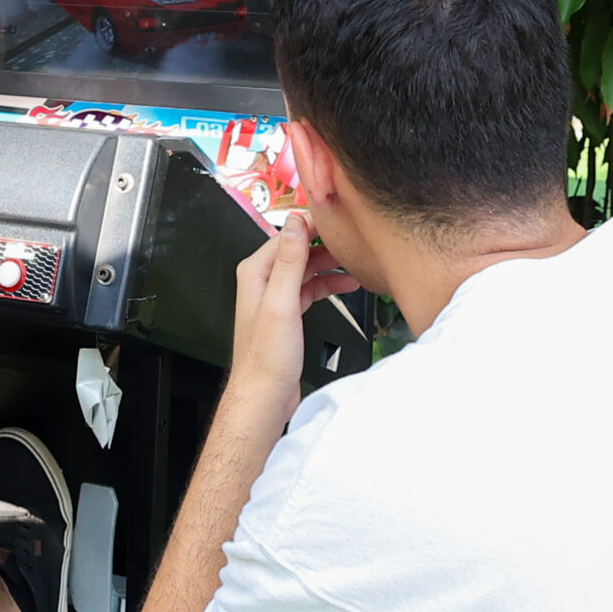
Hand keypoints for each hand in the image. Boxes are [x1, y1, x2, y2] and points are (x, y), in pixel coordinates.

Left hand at [227, 214, 360, 416]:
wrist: (265, 395)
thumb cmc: (267, 357)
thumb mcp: (282, 303)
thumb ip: (289, 261)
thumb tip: (296, 223)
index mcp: (255, 272)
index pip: (287, 234)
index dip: (314, 224)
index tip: (339, 216)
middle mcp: (262, 280)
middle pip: (299, 249)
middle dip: (327, 244)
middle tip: (355, 241)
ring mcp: (275, 297)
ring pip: (307, 269)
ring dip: (331, 265)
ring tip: (357, 263)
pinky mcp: (287, 313)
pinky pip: (310, 289)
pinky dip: (328, 285)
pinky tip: (347, 285)